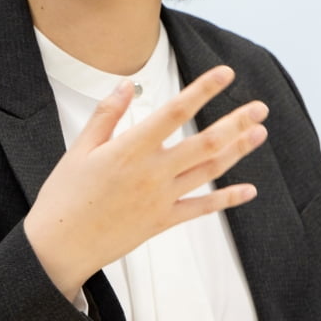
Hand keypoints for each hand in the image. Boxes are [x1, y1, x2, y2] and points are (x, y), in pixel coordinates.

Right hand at [23, 65, 268, 298]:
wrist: (60, 247)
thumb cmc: (65, 197)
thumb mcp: (79, 149)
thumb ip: (106, 115)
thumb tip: (125, 85)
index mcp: (129, 149)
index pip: (174, 112)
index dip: (203, 90)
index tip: (225, 74)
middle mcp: (151, 172)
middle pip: (205, 143)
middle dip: (236, 122)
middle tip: (260, 108)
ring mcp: (160, 199)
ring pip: (209, 171)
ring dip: (238, 151)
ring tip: (259, 134)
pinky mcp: (162, 221)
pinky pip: (201, 208)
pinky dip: (227, 199)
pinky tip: (248, 189)